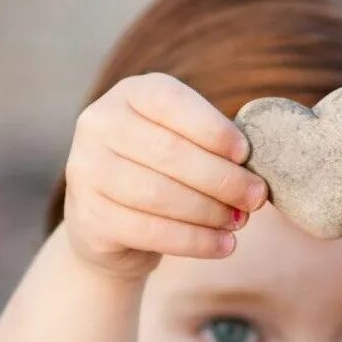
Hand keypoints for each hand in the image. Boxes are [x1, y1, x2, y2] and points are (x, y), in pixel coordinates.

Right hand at [62, 72, 268, 280]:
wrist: (112, 228)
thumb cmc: (163, 177)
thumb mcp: (183, 147)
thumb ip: (213, 149)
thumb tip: (255, 175)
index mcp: (128, 95)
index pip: (171, 102)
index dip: (213, 129)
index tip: (245, 154)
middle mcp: (98, 125)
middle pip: (169, 152)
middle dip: (221, 178)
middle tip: (255, 198)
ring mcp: (85, 170)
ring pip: (159, 194)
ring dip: (210, 212)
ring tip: (239, 222)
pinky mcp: (88, 216)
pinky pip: (150, 231)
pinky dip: (195, 241)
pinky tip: (223, 246)